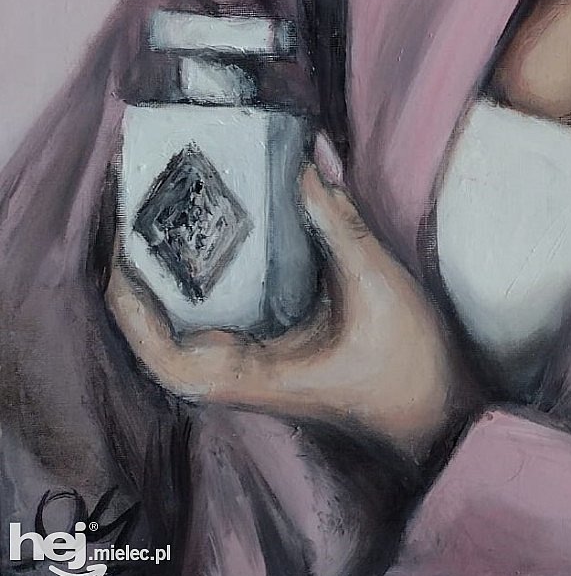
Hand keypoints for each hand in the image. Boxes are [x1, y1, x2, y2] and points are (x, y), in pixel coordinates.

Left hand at [105, 157, 480, 465]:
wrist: (442, 414)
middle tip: (137, 200)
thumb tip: (303, 161)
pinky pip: (223, 311)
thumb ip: (336, 222)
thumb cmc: (408, 364)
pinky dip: (207, 274)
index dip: (133, 297)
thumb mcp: (375, 285)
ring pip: (188, 321)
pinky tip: (211, 231)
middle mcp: (244, 373)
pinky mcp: (277, 347)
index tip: (123, 238)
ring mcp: (258, 361)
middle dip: (141, 270)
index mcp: (253, 375)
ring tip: (160, 207)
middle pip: (162, 330)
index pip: (163, 350)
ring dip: (169, 271)